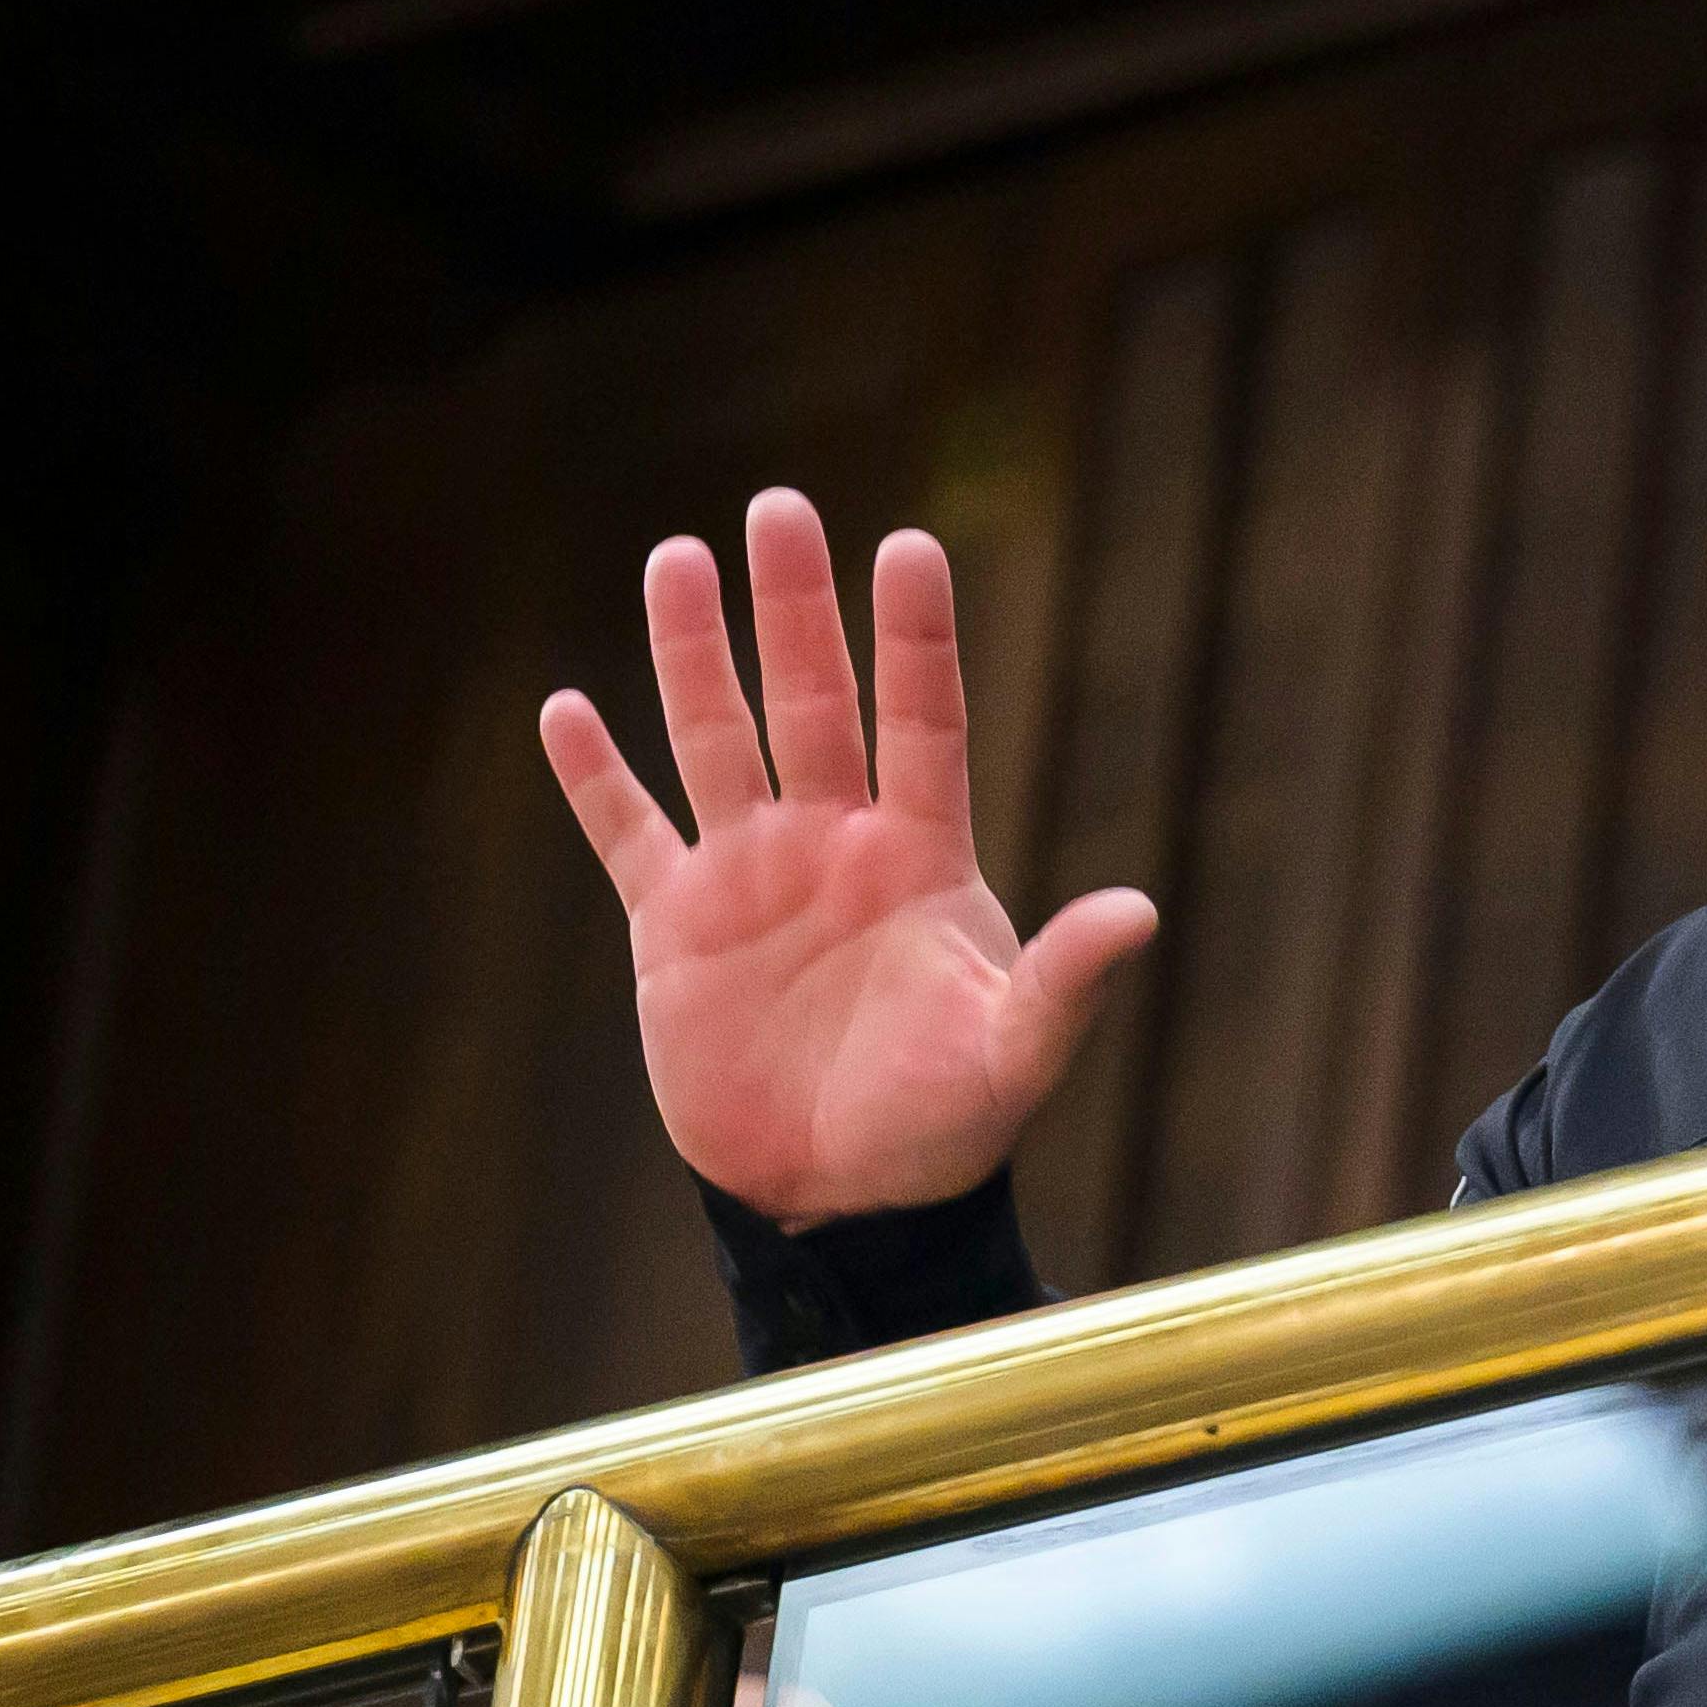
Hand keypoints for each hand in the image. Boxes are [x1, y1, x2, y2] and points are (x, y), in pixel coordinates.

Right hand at [540, 491, 1156, 1229]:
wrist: (846, 1199)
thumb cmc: (946, 1127)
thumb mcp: (1015, 1056)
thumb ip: (1066, 981)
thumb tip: (1139, 913)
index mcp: (923, 858)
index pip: (922, 721)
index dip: (915, 638)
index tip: (909, 545)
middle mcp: (835, 845)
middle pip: (812, 701)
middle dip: (795, 607)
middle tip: (778, 507)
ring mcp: (750, 876)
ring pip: (716, 738)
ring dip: (692, 654)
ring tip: (676, 557)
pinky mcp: (673, 926)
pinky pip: (628, 831)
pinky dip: (596, 776)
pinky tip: (567, 708)